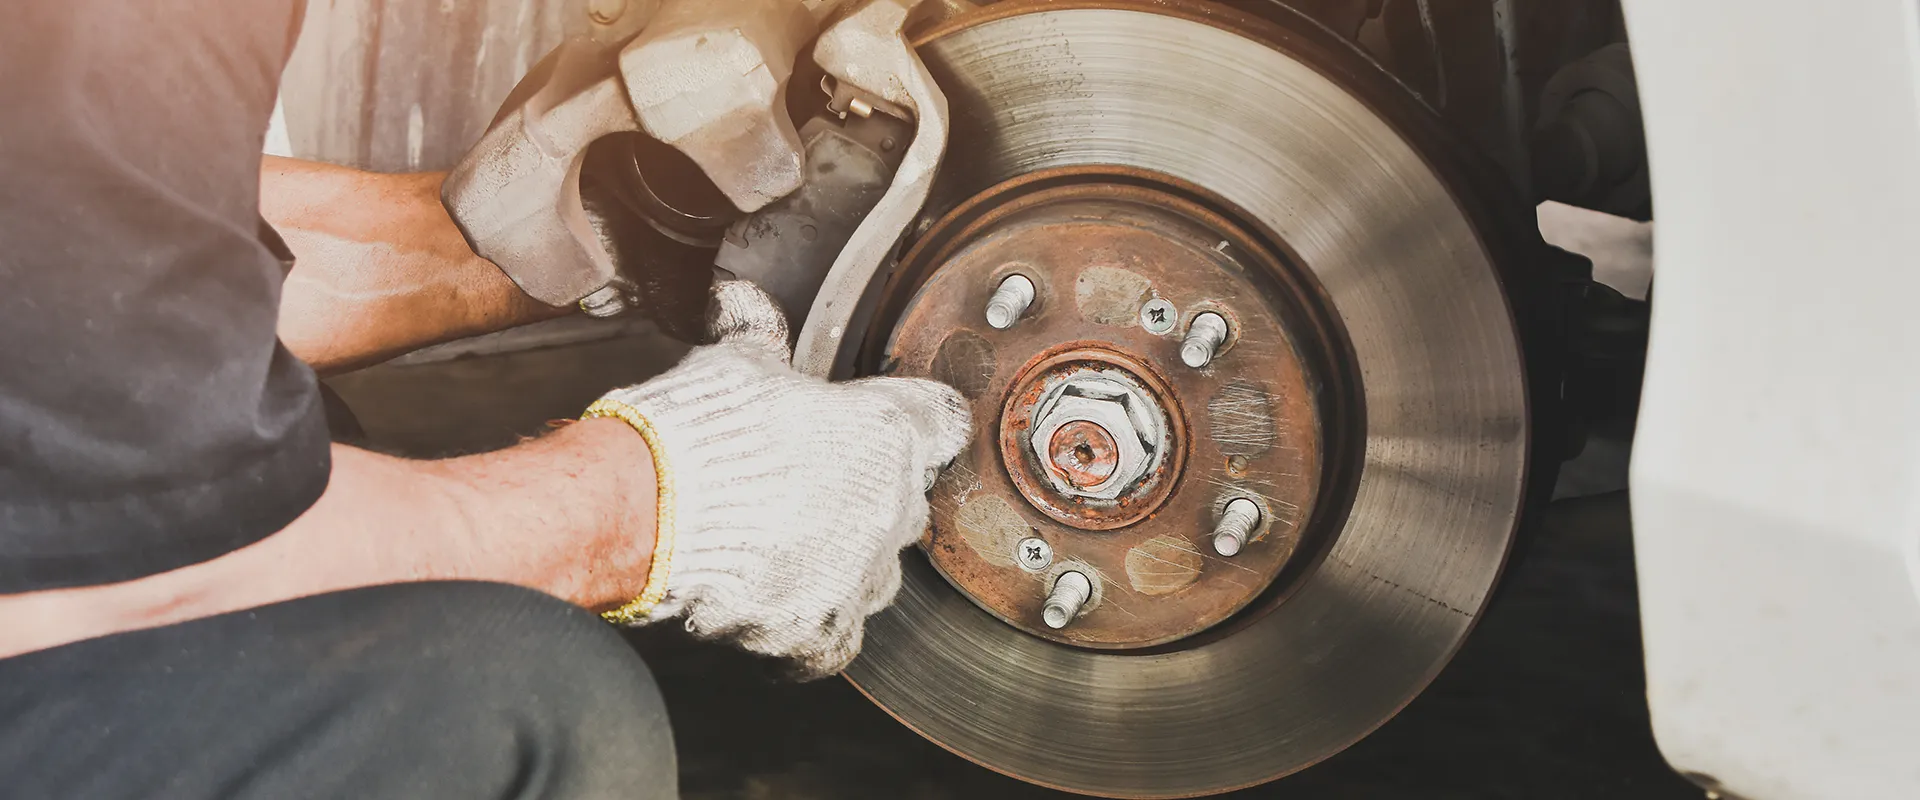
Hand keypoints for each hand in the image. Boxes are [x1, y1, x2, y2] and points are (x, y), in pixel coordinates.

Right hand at [592, 281, 969, 677]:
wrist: (645, 512)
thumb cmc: (696, 433)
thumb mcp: (735, 363)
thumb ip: (757, 334)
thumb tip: (744, 301)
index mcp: (886, 432)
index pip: (940, 422)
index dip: (914, 420)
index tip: (894, 424)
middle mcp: (889, 507)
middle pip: (905, 502)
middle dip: (865, 495)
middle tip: (806, 488)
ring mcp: (860, 575)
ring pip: (876, 572)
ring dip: (843, 561)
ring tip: (781, 546)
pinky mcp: (822, 629)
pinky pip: (835, 635)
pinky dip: (810, 623)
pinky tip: (773, 600)